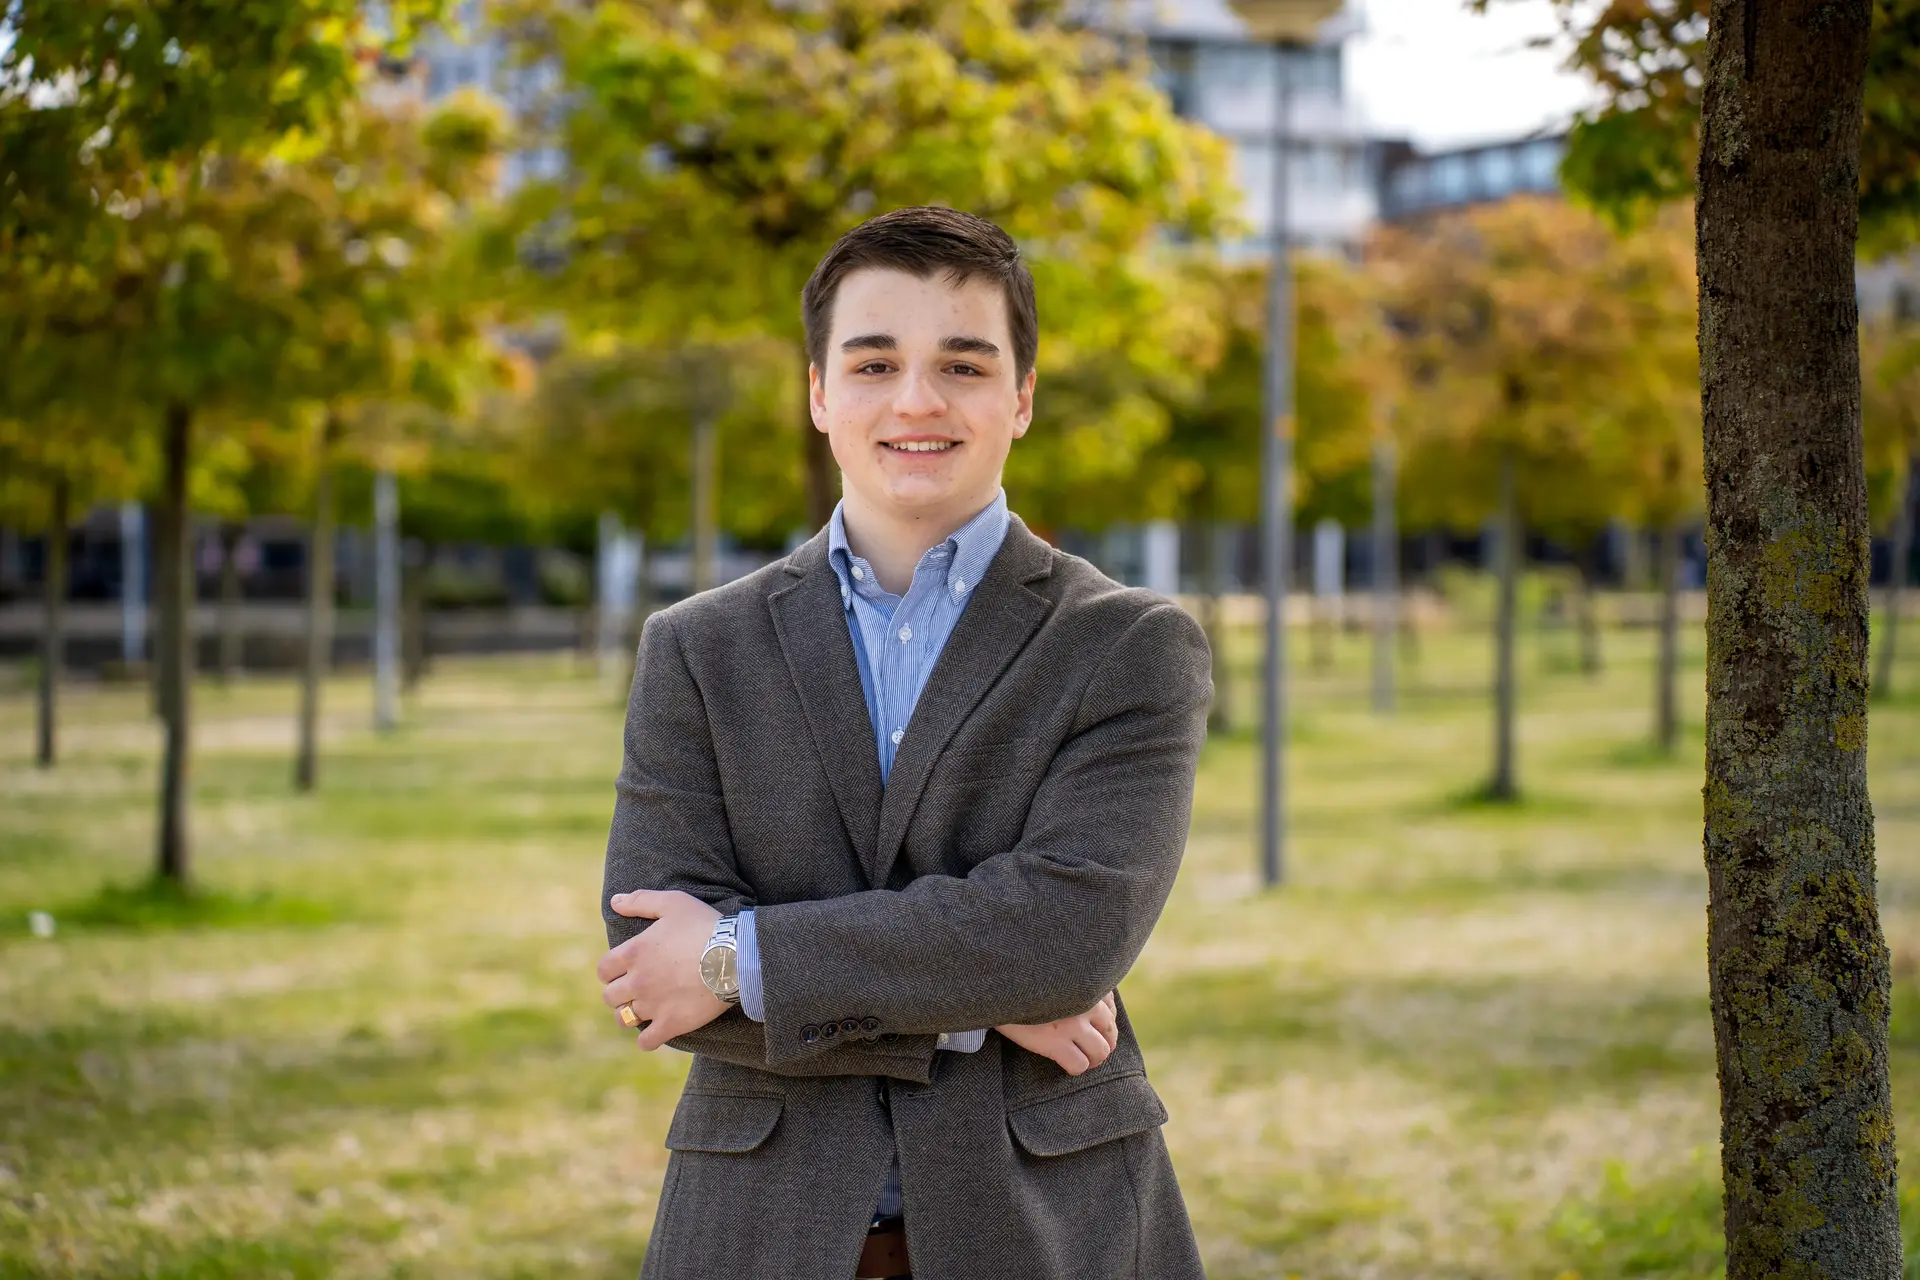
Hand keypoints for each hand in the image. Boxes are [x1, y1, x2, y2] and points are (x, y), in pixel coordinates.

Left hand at [598, 890, 727, 1050]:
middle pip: (610, 997)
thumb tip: (615, 901)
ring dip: (630, 1016)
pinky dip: (647, 1040)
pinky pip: (646, 1042)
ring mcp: (653, 1005)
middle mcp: (637, 981)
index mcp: (633, 952)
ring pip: (624, 1019)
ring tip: (643, 1011)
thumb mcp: (674, 902)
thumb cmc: (705, 925)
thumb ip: (641, 900)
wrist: (735, 955)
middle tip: (635, 990)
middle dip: (619, 994)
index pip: (603, 970)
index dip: (610, 971)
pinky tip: (656, 1032)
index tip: (622, 972)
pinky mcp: (671, 1023)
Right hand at [994, 992, 1117, 1076]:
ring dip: (1093, 1059)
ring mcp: (1071, 1024)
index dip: (1106, 1024)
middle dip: (1104, 1044)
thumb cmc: (1024, 983)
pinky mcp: (1055, 1042)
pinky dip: (1076, 1068)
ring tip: (1083, 1060)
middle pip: (1110, 1033)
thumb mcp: (1054, 976)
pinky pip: (1079, 1065)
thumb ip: (1074, 985)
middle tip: (1091, 1050)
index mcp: (1085, 984)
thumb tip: (1097, 1005)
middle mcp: (1084, 1003)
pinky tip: (1067, 1065)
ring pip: (1100, 1052)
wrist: (996, 989)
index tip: (1093, 1029)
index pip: (1111, 1010)